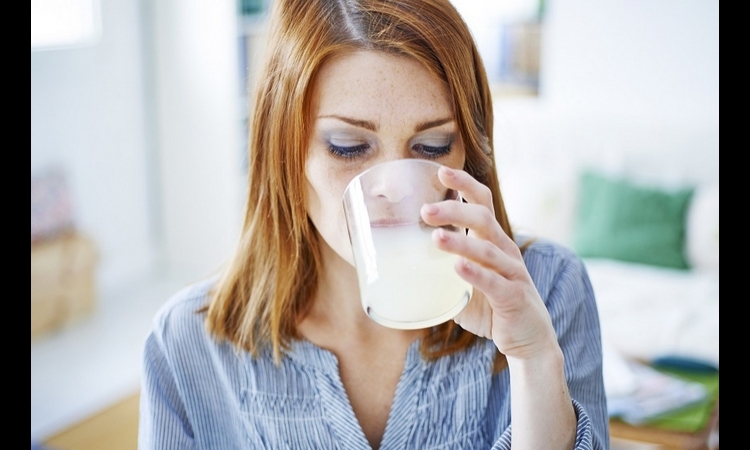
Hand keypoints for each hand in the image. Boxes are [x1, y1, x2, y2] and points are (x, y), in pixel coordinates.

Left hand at [420, 166, 558, 359]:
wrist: (529, 340)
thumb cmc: (493, 307)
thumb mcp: (464, 284)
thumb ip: (440, 272)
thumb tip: (400, 267)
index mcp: (494, 241)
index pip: (482, 203)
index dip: (464, 185)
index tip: (441, 171)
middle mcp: (505, 251)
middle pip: (483, 220)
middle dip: (455, 211)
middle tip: (425, 210)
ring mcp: (512, 273)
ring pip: (487, 250)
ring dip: (460, 242)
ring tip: (436, 238)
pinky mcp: (513, 298)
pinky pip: (494, 283)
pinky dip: (475, 274)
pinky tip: (457, 267)